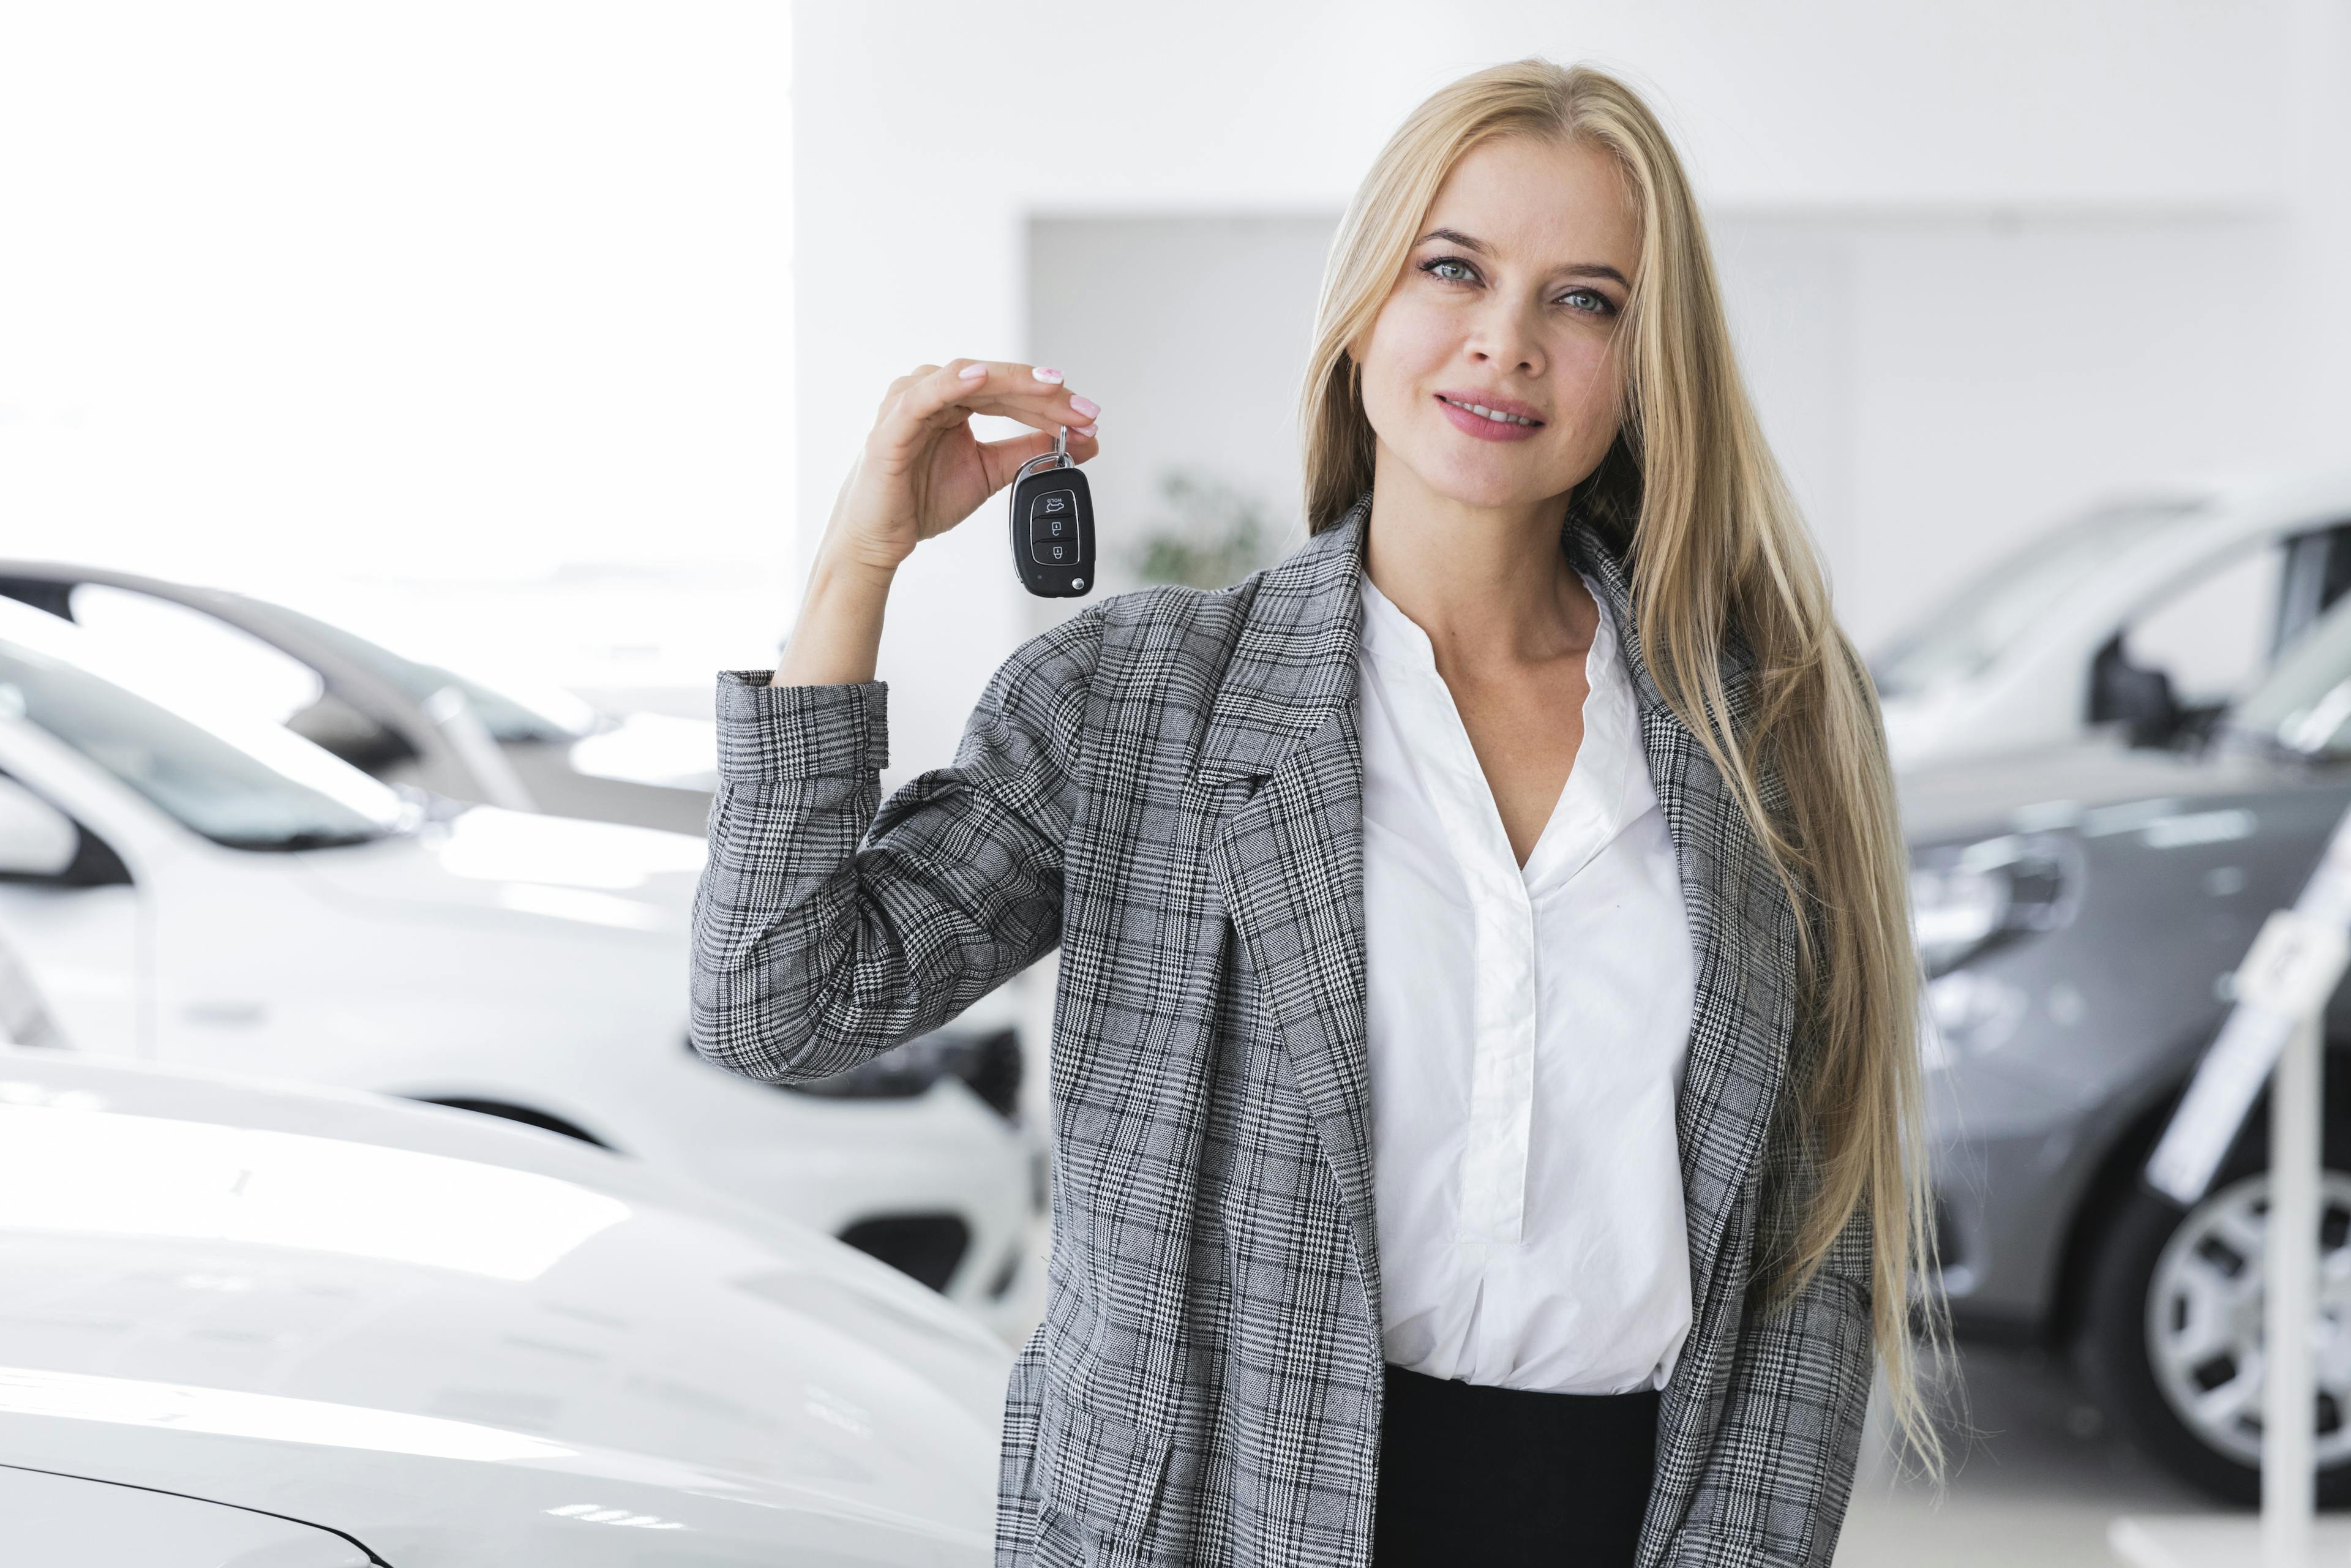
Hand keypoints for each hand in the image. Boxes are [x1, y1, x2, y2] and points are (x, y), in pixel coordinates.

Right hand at [819, 359, 1100, 578]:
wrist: (879, 538)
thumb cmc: (921, 499)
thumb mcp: (990, 472)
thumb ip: (1029, 453)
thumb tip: (1083, 442)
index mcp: (956, 402)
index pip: (1011, 392)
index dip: (1053, 403)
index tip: (1091, 417)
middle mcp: (933, 393)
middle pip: (996, 381)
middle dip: (1044, 395)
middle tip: (1084, 409)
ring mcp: (910, 403)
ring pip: (967, 378)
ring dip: (1012, 382)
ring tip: (1050, 387)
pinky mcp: (892, 424)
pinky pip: (923, 395)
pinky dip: (951, 382)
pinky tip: (979, 377)